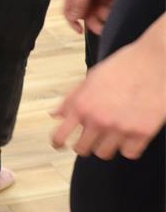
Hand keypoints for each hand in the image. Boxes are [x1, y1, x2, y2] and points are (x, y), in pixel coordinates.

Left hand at [51, 20, 165, 159]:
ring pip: (104, 154)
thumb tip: (55, 116)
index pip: (59, 137)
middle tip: (93, 137)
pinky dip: (129, 147)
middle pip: (82, 150)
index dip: (58, 143)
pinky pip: (129, 153)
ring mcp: (121, 127)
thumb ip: (72, 99)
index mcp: (82, 106)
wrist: (159, 58)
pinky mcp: (143, 132)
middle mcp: (98, 119)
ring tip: (113, 134)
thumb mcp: (91, 77)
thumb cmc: (125, 65)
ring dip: (107, 146)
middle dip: (85, 144)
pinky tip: (131, 135)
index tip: (61, 145)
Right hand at [63, 0, 144, 33]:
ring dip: (103, 12)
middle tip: (102, 29)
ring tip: (111, 14)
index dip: (73, 22)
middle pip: (85, 10)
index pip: (69, 10)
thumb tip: (73, 17)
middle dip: (92, 20)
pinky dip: (111, 4)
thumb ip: (80, 1)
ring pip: (97, 6)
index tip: (81, 31)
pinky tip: (115, 3)